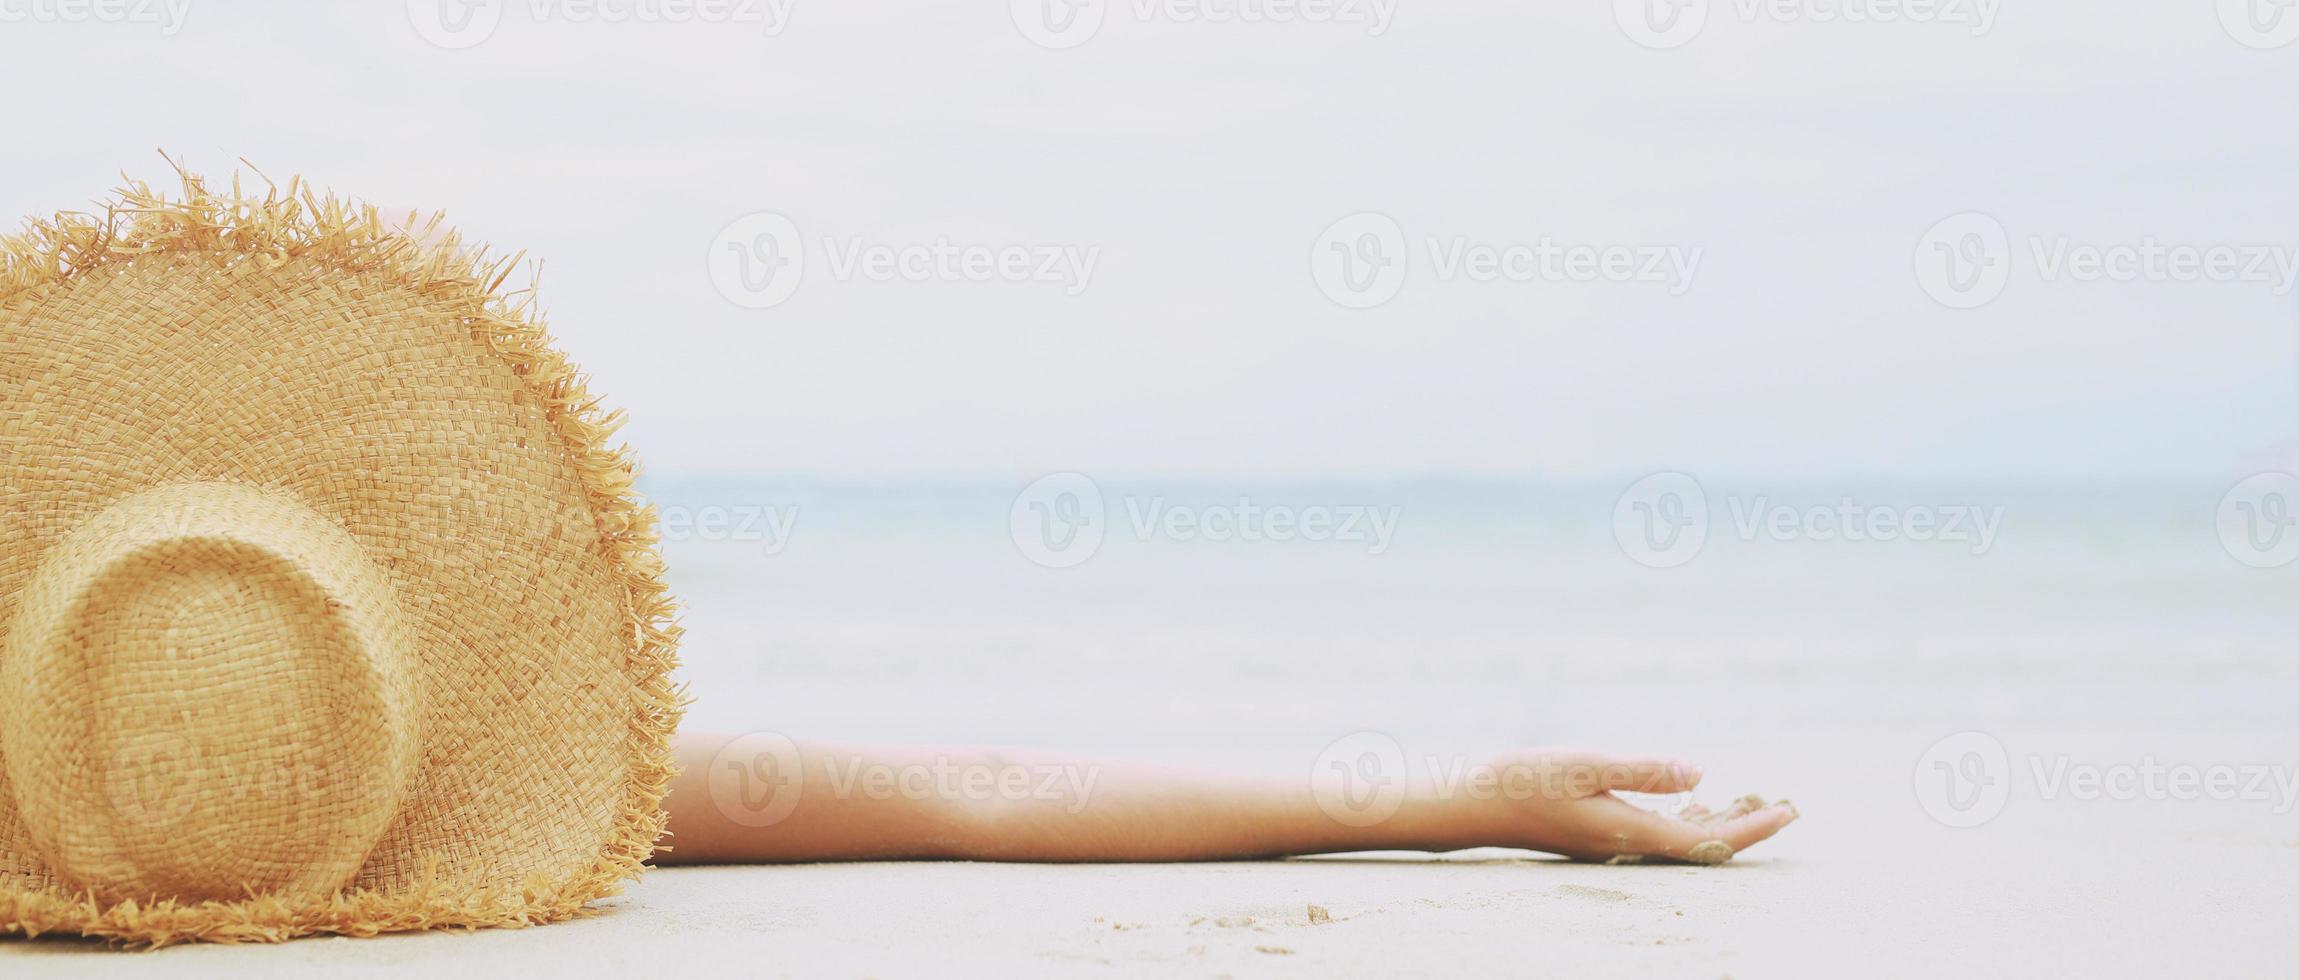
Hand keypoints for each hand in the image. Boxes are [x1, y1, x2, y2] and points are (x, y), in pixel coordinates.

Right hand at [1454, 748, 1797, 863]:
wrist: (1477, 804)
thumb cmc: (1526, 780)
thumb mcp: (1586, 764)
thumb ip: (1643, 771)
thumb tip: (1700, 773)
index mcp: (1631, 831)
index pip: (1708, 840)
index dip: (1753, 828)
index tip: (1789, 811)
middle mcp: (1628, 845)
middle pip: (1703, 846)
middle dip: (1747, 827)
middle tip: (1787, 805)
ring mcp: (1614, 843)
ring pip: (1682, 840)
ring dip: (1720, 822)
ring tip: (1753, 800)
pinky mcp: (1602, 833)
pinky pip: (1660, 832)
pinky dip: (1689, 817)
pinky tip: (1695, 799)